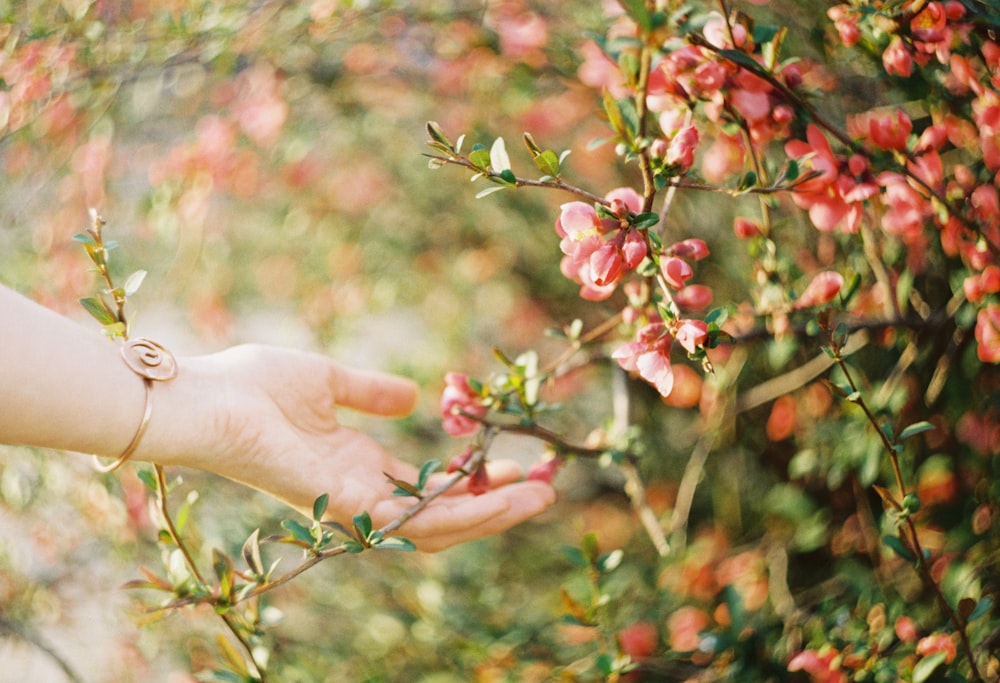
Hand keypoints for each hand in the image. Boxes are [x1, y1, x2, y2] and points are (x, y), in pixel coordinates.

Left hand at [158, 345, 555, 551]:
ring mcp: (354, 503)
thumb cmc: (252, 384)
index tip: (512, 461)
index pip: (424, 484)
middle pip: (440, 511)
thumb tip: (416, 396)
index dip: (470, 478)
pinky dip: (457, 512)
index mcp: (355, 463)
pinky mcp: (346, 504)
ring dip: (489, 515)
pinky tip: (496, 496)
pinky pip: (410, 519)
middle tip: (545, 490)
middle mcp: (360, 490)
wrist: (206, 397)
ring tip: (539, 497)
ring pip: (435, 525)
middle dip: (494, 505)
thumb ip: (370, 391)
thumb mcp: (327, 379)